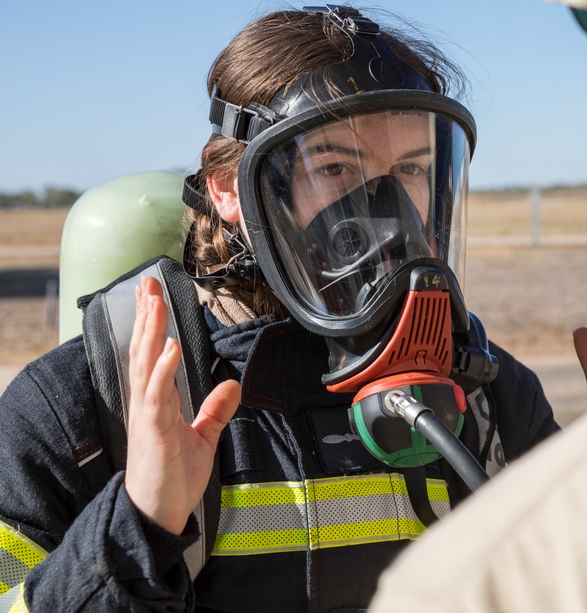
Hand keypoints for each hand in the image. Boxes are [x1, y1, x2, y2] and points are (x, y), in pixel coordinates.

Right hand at [124, 276, 241, 534]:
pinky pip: (156, 395)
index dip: (152, 325)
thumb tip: (231, 385)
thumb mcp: (202, 438)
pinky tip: (171, 348)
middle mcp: (147, 403)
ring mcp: (148, 415)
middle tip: (147, 282)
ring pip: (146, 365)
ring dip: (151, 332)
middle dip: (146, 316)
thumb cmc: (173, 478)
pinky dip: (163, 369)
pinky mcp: (154, 431)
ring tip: (154, 302)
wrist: (158, 514)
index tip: (152, 296)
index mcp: (156, 403)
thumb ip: (215, 411)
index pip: (153, 354)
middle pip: (144, 350)